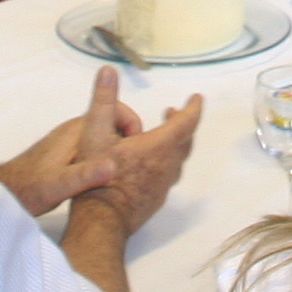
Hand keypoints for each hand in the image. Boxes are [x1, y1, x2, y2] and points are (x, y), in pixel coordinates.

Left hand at [0, 67, 148, 214]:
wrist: (3, 193)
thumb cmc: (29, 188)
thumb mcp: (59, 186)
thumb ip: (85, 175)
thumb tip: (113, 165)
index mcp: (77, 131)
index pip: (113, 110)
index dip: (131, 124)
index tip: (138, 146)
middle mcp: (74, 132)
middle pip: (111, 123)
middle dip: (128, 138)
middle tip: (136, 162)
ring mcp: (69, 142)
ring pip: (103, 136)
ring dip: (117, 148)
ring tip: (125, 171)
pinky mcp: (65, 153)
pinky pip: (94, 147)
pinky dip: (106, 155)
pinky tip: (106, 178)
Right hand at [78, 86, 203, 231]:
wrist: (102, 220)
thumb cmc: (98, 177)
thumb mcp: (94, 132)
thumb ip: (103, 100)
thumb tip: (108, 71)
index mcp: (158, 146)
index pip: (186, 122)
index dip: (193, 107)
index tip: (196, 97)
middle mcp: (167, 165)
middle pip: (185, 140)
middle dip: (182, 122)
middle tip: (174, 112)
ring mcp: (163, 184)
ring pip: (177, 159)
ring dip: (174, 143)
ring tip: (160, 136)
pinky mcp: (156, 198)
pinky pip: (168, 175)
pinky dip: (165, 161)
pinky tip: (149, 164)